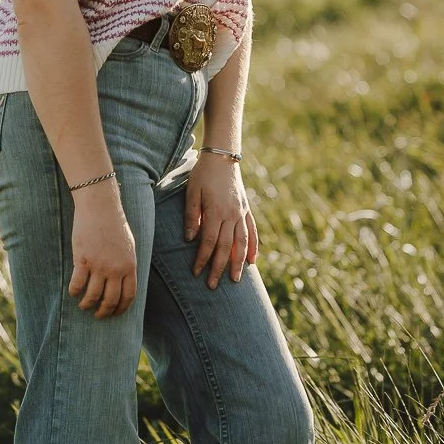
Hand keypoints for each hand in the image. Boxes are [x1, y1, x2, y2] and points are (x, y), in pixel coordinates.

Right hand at [68, 186, 136, 318]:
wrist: (100, 207)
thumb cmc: (114, 224)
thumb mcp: (128, 246)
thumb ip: (126, 264)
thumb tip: (123, 281)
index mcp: (129, 266)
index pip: (128, 296)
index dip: (120, 309)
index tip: (114, 313)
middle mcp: (115, 269)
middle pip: (110, 300)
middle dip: (104, 312)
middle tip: (98, 315)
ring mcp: (99, 265)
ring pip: (93, 296)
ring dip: (87, 305)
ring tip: (83, 306)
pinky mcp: (83, 259)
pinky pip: (77, 283)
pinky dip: (74, 292)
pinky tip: (73, 293)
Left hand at [184, 157, 257, 285]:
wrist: (222, 156)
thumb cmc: (202, 174)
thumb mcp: (192, 192)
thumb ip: (191, 215)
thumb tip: (190, 239)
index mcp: (216, 211)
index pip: (209, 241)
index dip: (202, 258)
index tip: (196, 273)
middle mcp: (231, 214)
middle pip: (225, 246)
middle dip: (218, 267)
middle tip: (213, 286)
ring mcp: (241, 213)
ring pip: (241, 242)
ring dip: (239, 263)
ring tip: (236, 280)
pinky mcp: (246, 210)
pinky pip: (252, 231)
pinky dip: (253, 247)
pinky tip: (253, 261)